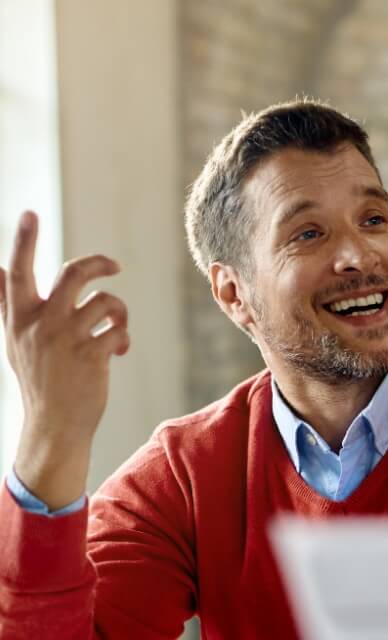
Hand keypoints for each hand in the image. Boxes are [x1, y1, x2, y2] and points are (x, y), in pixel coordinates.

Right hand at [0, 211, 128, 508]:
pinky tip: (119, 350)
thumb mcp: (15, 340)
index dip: (25, 240)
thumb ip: (8, 303)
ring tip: (117, 325)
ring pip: (105, 301)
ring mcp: (66, 339)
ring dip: (119, 311)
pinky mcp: (92, 355)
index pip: (20, 270)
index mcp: (20, 317)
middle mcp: (41, 323)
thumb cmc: (39, 380)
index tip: (30, 213)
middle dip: (99, 264)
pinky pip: (118, 330)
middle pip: (73, 273)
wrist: (54, 425)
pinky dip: (124, 337)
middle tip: (114, 267)